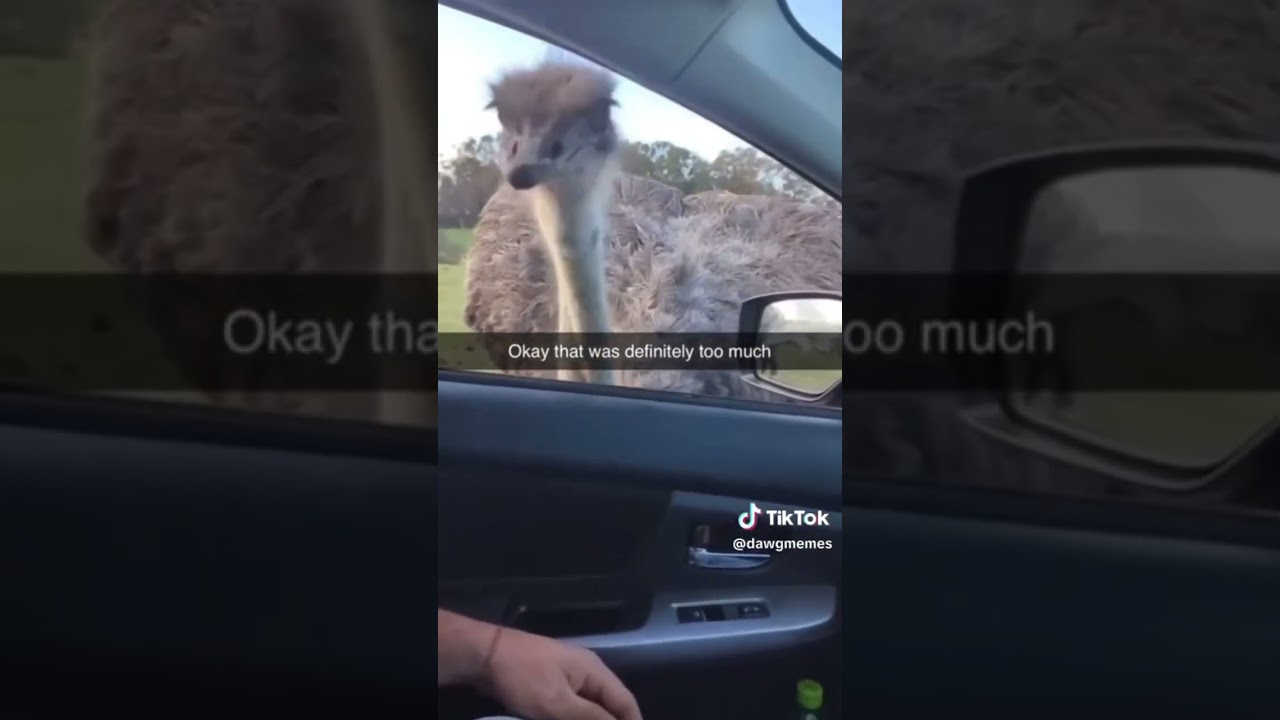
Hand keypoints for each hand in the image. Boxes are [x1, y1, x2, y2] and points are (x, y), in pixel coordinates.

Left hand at [484, 627, 641, 719]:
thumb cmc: (523, 678)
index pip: (626, 702)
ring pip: (593, 706)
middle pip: (611, 704)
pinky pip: (576, 704)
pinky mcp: (553, 682)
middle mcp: (588, 671)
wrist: (485, 656)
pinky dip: (579, 718)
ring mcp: (569, 675)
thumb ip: (591, 718)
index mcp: (595, 671)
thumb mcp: (558, 704)